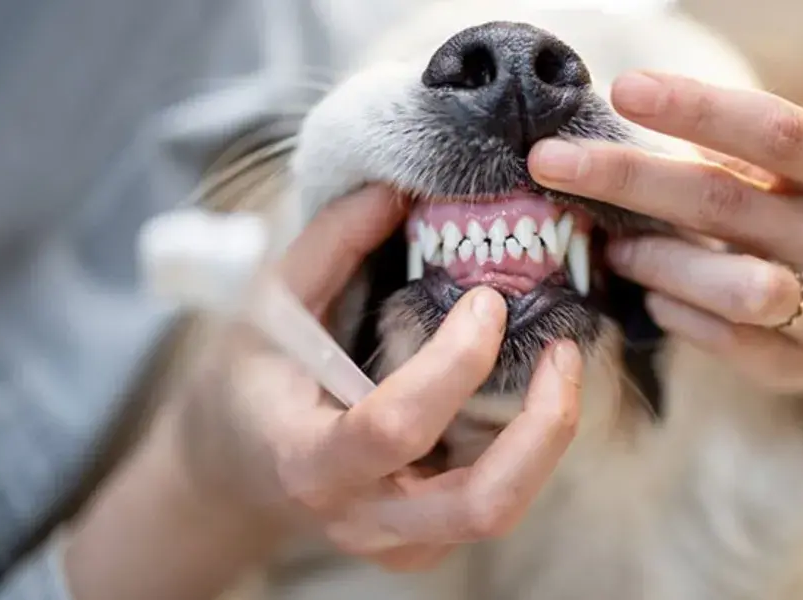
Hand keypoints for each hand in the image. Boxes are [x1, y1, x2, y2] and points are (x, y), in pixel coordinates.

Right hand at [171, 185, 582, 570]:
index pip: (394, 427)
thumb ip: (329, 246)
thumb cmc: (250, 383)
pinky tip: (524, 395)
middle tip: (564, 352)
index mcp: (309, 460)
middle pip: (480, 505)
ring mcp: (399, 542)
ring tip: (561, 366)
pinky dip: (526, 450)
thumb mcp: (269, 307)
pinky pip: (494, 503)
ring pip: (502, 511)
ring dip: (548, 439)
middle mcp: (362, 517)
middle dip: (543, 428)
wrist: (238, 470)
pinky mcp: (426, 545)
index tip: (487, 302)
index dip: (454, 364)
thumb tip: (396, 189)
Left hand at [528, 71, 802, 394]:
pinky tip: (654, 298)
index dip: (696, 108)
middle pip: (721, 201)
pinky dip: (672, 313)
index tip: (623, 90)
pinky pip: (719, 338)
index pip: (771, 131)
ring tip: (614, 250)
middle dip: (625, 178)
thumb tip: (621, 144)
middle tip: (550, 163)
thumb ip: (733, 161)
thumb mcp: (800, 179)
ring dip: (652, 261)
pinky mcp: (796, 363)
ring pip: (726, 283)